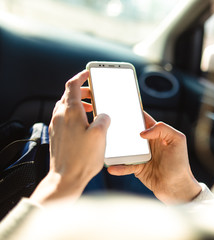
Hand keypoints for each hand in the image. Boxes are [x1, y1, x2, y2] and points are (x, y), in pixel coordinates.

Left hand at [31, 70, 109, 203]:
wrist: (66, 178)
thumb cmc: (82, 158)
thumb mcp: (100, 134)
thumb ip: (104, 119)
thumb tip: (104, 115)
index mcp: (70, 112)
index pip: (73, 85)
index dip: (81, 76)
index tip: (88, 73)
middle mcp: (60, 116)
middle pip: (69, 95)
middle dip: (83, 91)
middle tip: (94, 93)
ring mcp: (56, 126)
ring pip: (66, 106)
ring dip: (79, 103)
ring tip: (92, 109)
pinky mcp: (57, 135)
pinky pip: (65, 118)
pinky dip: (75, 114)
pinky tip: (85, 124)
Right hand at [108, 112, 200, 203]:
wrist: (177, 187)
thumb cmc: (180, 163)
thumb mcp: (177, 140)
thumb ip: (163, 129)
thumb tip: (142, 132)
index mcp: (158, 134)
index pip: (144, 120)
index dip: (134, 113)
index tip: (122, 107)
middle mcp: (149, 144)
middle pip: (131, 133)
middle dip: (120, 129)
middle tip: (108, 125)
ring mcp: (142, 156)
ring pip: (125, 150)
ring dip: (116, 149)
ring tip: (106, 147)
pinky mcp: (138, 169)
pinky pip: (125, 166)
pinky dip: (119, 167)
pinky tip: (112, 167)